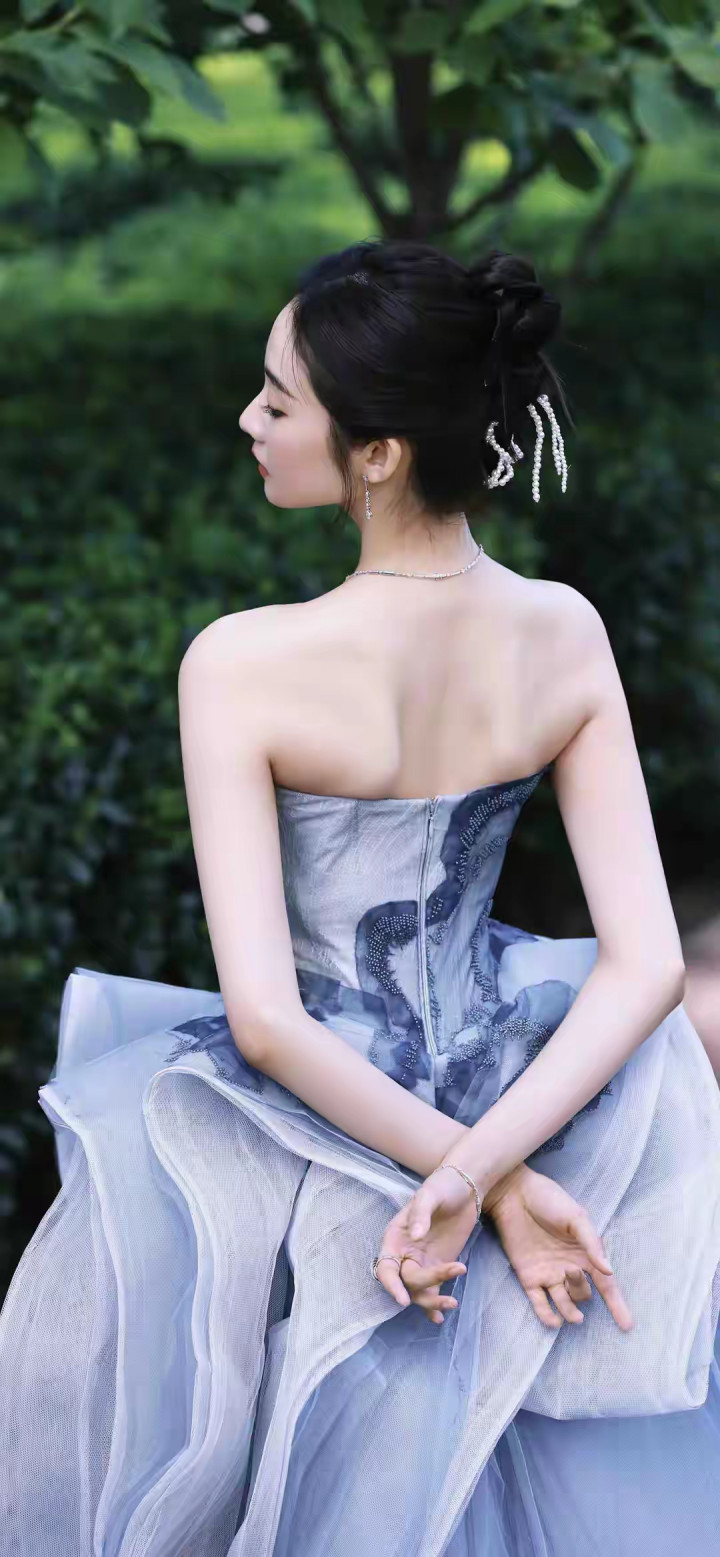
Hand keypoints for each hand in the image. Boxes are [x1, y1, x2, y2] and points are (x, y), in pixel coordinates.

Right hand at [373, 1165, 477, 1323]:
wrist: (466, 1186)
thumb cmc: (442, 1185)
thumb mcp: (429, 1194)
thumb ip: (420, 1214)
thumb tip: (415, 1235)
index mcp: (395, 1237)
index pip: (386, 1267)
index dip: (391, 1285)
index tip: (403, 1299)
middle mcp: (405, 1253)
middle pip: (407, 1281)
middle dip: (427, 1283)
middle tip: (453, 1269)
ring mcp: (422, 1261)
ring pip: (419, 1291)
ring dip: (432, 1301)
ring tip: (452, 1303)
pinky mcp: (440, 1265)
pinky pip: (433, 1289)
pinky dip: (434, 1305)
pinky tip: (440, 1318)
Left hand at [483, 1164, 632, 1330]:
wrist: (514, 1193)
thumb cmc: (549, 1200)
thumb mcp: (576, 1217)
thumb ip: (592, 1244)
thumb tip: (609, 1271)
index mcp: (584, 1254)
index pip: (605, 1284)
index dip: (616, 1304)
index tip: (627, 1325)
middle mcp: (568, 1267)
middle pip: (583, 1293)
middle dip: (581, 1290)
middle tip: (571, 1271)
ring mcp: (548, 1274)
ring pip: (564, 1303)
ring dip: (570, 1312)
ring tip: (574, 1316)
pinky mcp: (528, 1276)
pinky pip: (539, 1303)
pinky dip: (546, 1315)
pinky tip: (554, 1322)